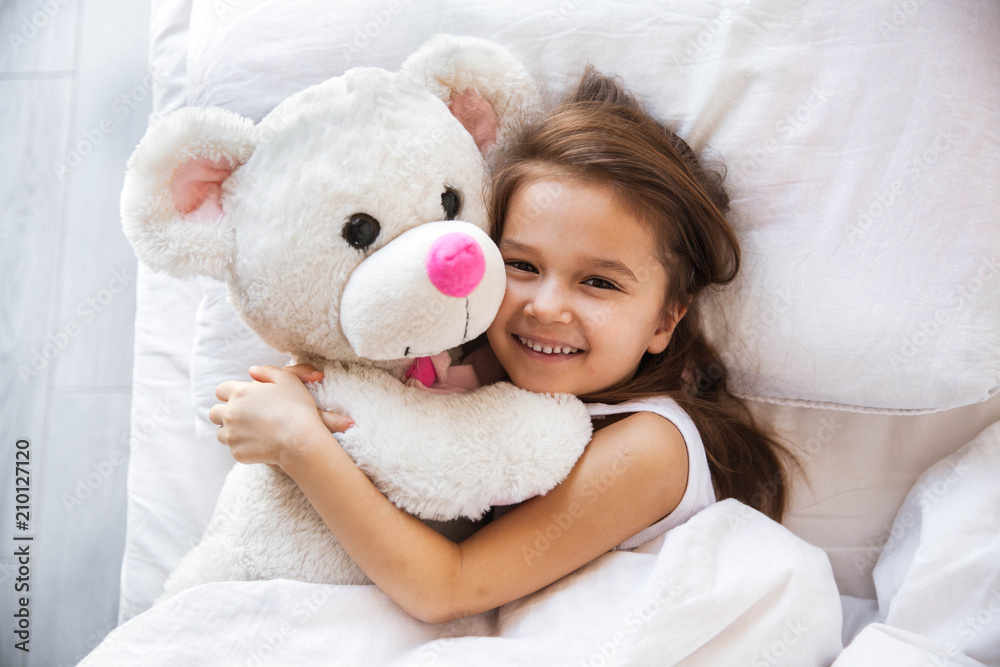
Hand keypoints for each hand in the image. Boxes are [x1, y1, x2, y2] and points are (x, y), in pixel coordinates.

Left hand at [209, 364, 353, 468]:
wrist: (301, 440)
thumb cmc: (297, 408)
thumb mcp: (288, 379)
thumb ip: (267, 371)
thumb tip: (251, 370)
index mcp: (240, 393)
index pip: (220, 390)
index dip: (230, 394)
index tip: (241, 399)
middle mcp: (230, 413)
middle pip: (214, 412)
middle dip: (224, 414)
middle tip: (242, 417)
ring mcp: (231, 434)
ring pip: (220, 433)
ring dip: (230, 431)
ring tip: (250, 433)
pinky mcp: (237, 452)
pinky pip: (233, 449)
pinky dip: (243, 447)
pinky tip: (259, 445)